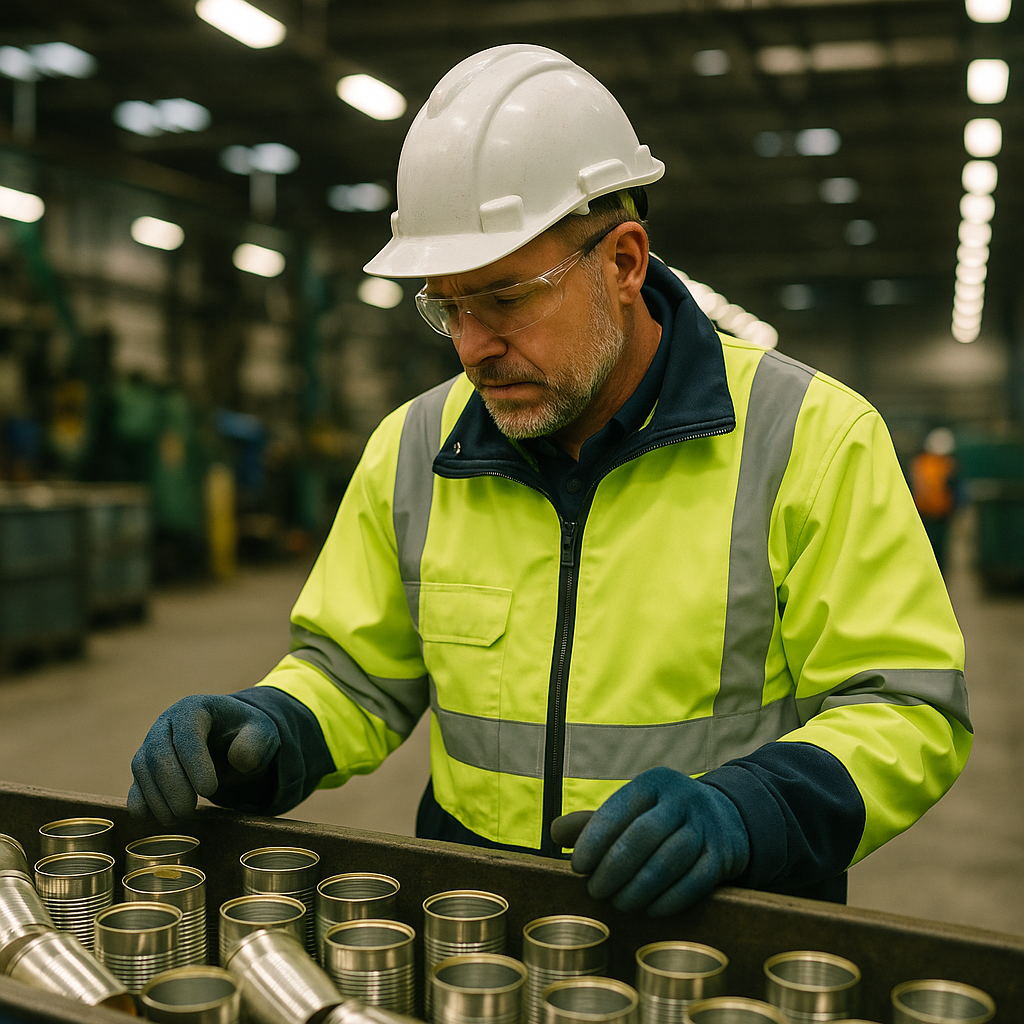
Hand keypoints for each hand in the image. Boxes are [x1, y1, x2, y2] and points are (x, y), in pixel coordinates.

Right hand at [128, 694, 280, 822]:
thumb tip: (239, 760)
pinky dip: (141, 804)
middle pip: (159, 754)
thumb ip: (255, 743)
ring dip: (157, 798)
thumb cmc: (244, 733)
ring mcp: (151, 744)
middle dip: (172, 786)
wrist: (228, 737)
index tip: (209, 790)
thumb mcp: (261, 732)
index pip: (187, 735)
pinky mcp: (144, 768)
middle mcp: (166, 723)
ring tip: (179, 818)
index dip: (195, 764)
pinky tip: (159, 818)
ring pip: (142, 770)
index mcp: (194, 708)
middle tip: (189, 811)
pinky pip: (133, 785)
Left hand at [570, 767, 749, 916]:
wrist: (721, 820)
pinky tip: (649, 910)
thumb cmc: (658, 819)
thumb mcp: (629, 810)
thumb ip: (591, 822)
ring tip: (618, 903)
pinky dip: (669, 899)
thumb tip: (556, 832)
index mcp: (653, 782)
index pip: (620, 808)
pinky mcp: (721, 855)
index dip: (595, 839)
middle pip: (644, 835)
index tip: (577, 866)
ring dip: (639, 887)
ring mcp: (705, 826)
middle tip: (595, 890)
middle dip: (615, 867)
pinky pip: (695, 881)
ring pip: (670, 860)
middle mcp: (682, 799)